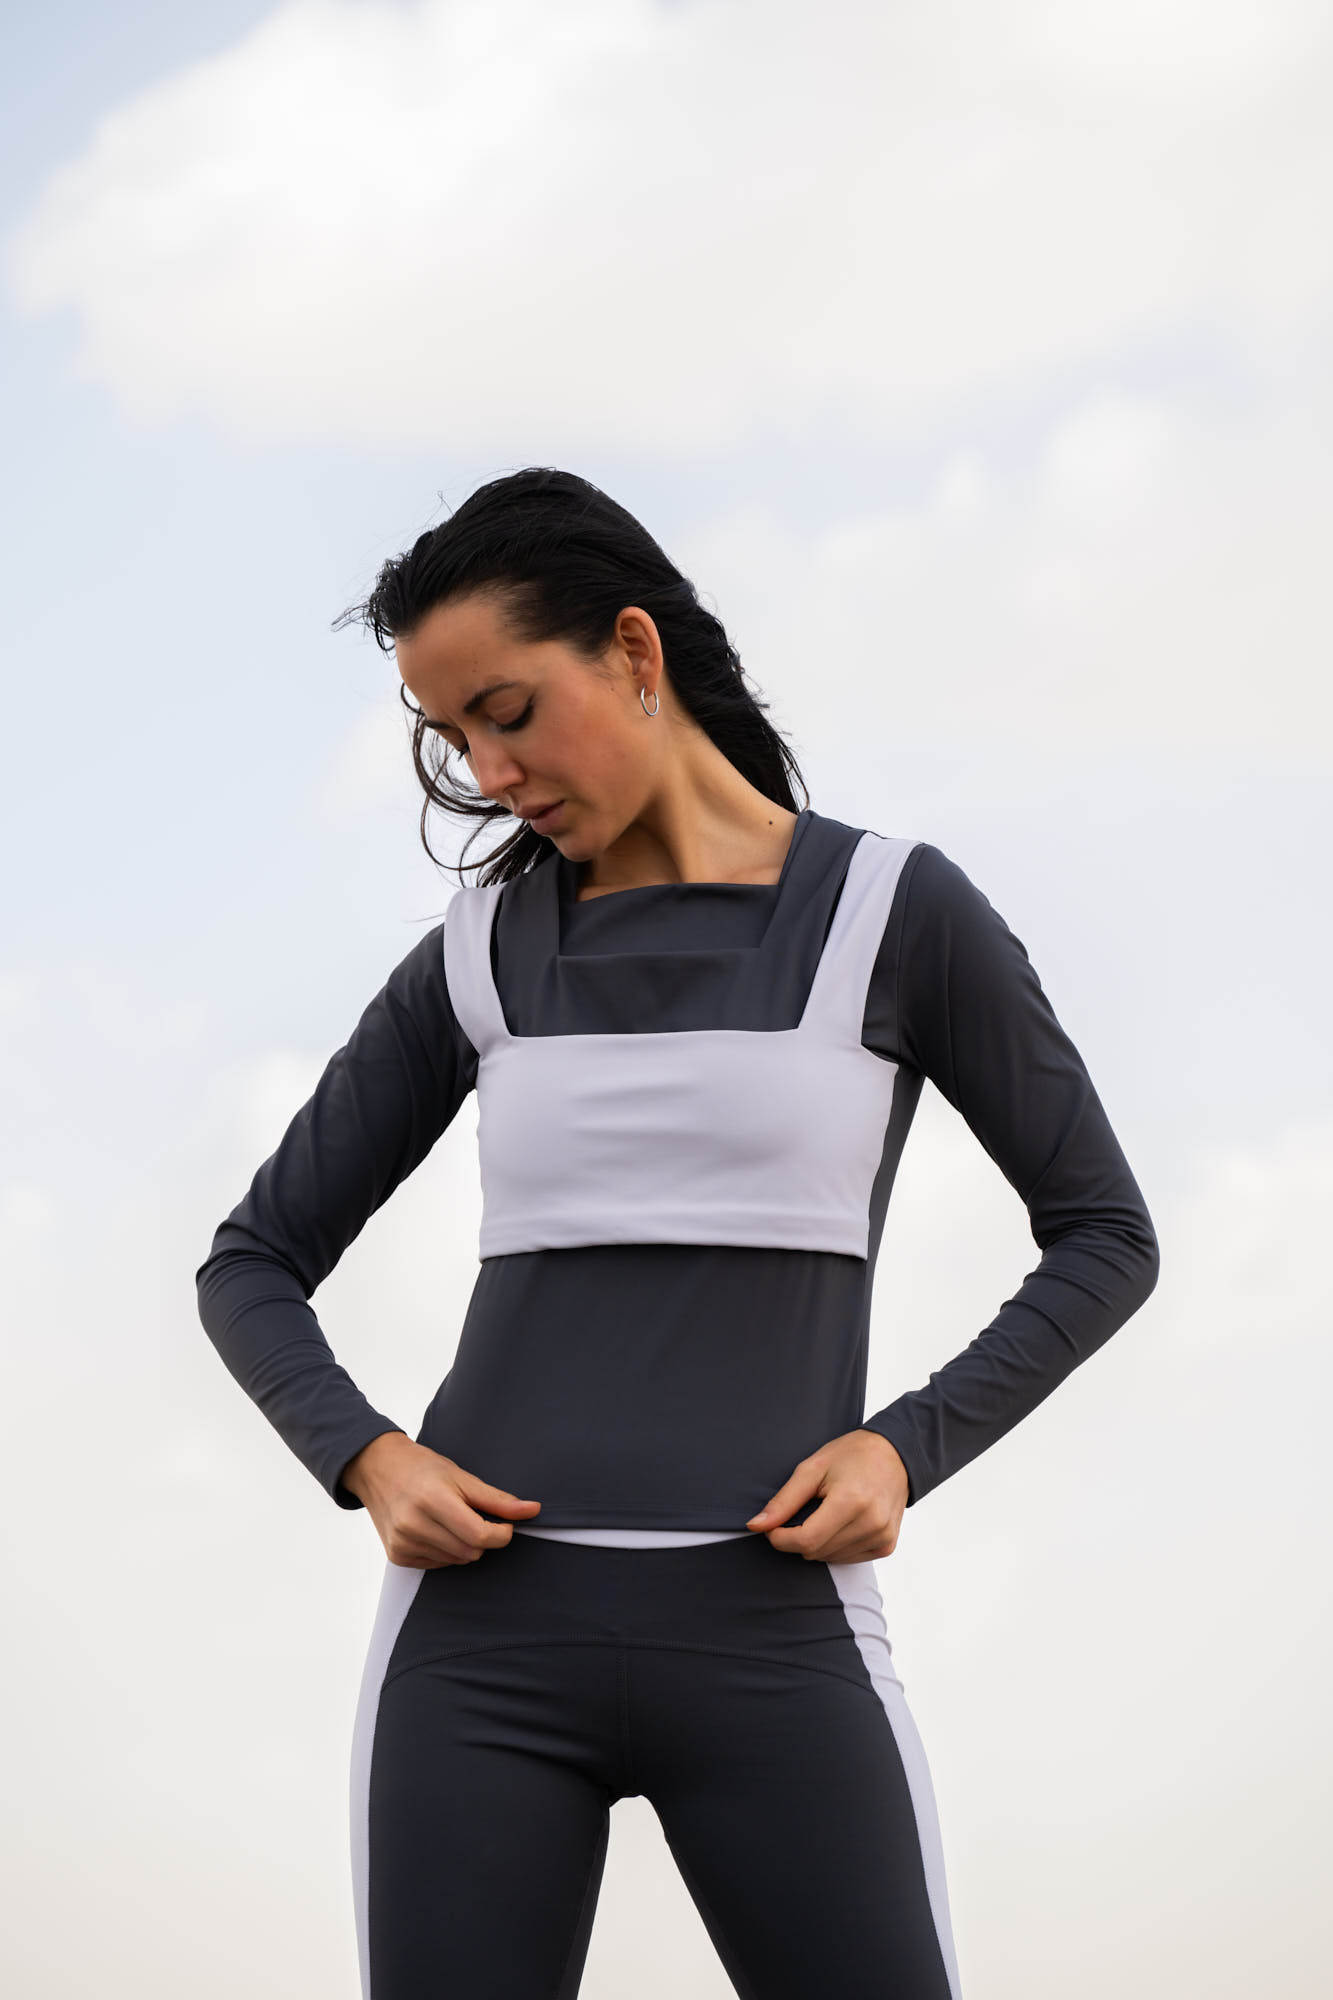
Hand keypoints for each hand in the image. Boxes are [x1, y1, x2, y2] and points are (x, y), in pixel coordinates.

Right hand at [341, 1432, 542, 1567]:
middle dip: (482, 1537)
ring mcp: (403, 1542)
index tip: (505, 1524)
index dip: (502, 1534)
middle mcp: (414, 1524)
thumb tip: (532, 1510)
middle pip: (471, 1552)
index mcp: (433, 1499)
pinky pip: (438, 1565)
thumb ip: (497, 1499)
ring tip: (449, 1518)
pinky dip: (446, 1551)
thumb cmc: (422, 1467)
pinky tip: (435, 1529)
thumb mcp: (462, 1476)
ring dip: (464, 1545)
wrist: (378, 1468)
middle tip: (473, 1515)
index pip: (480, 1535)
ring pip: (457, 1561)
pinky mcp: (397, 1555)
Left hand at [745, 1428, 908, 1562]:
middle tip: (803, 1511)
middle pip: (816, 1552)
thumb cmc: (853, 1454)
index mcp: (851, 1501)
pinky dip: (836, 1546)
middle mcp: (870, 1523)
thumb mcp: (813, 1468)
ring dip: (818, 1542)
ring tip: (827, 1512)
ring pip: (830, 1558)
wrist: (896, 1454)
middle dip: (798, 1538)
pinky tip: (842, 1523)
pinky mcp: (887, 1545)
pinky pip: (848, 1559)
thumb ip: (784, 1500)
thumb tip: (756, 1525)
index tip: (773, 1528)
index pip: (806, 1540)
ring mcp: (882, 1536)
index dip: (781, 1538)